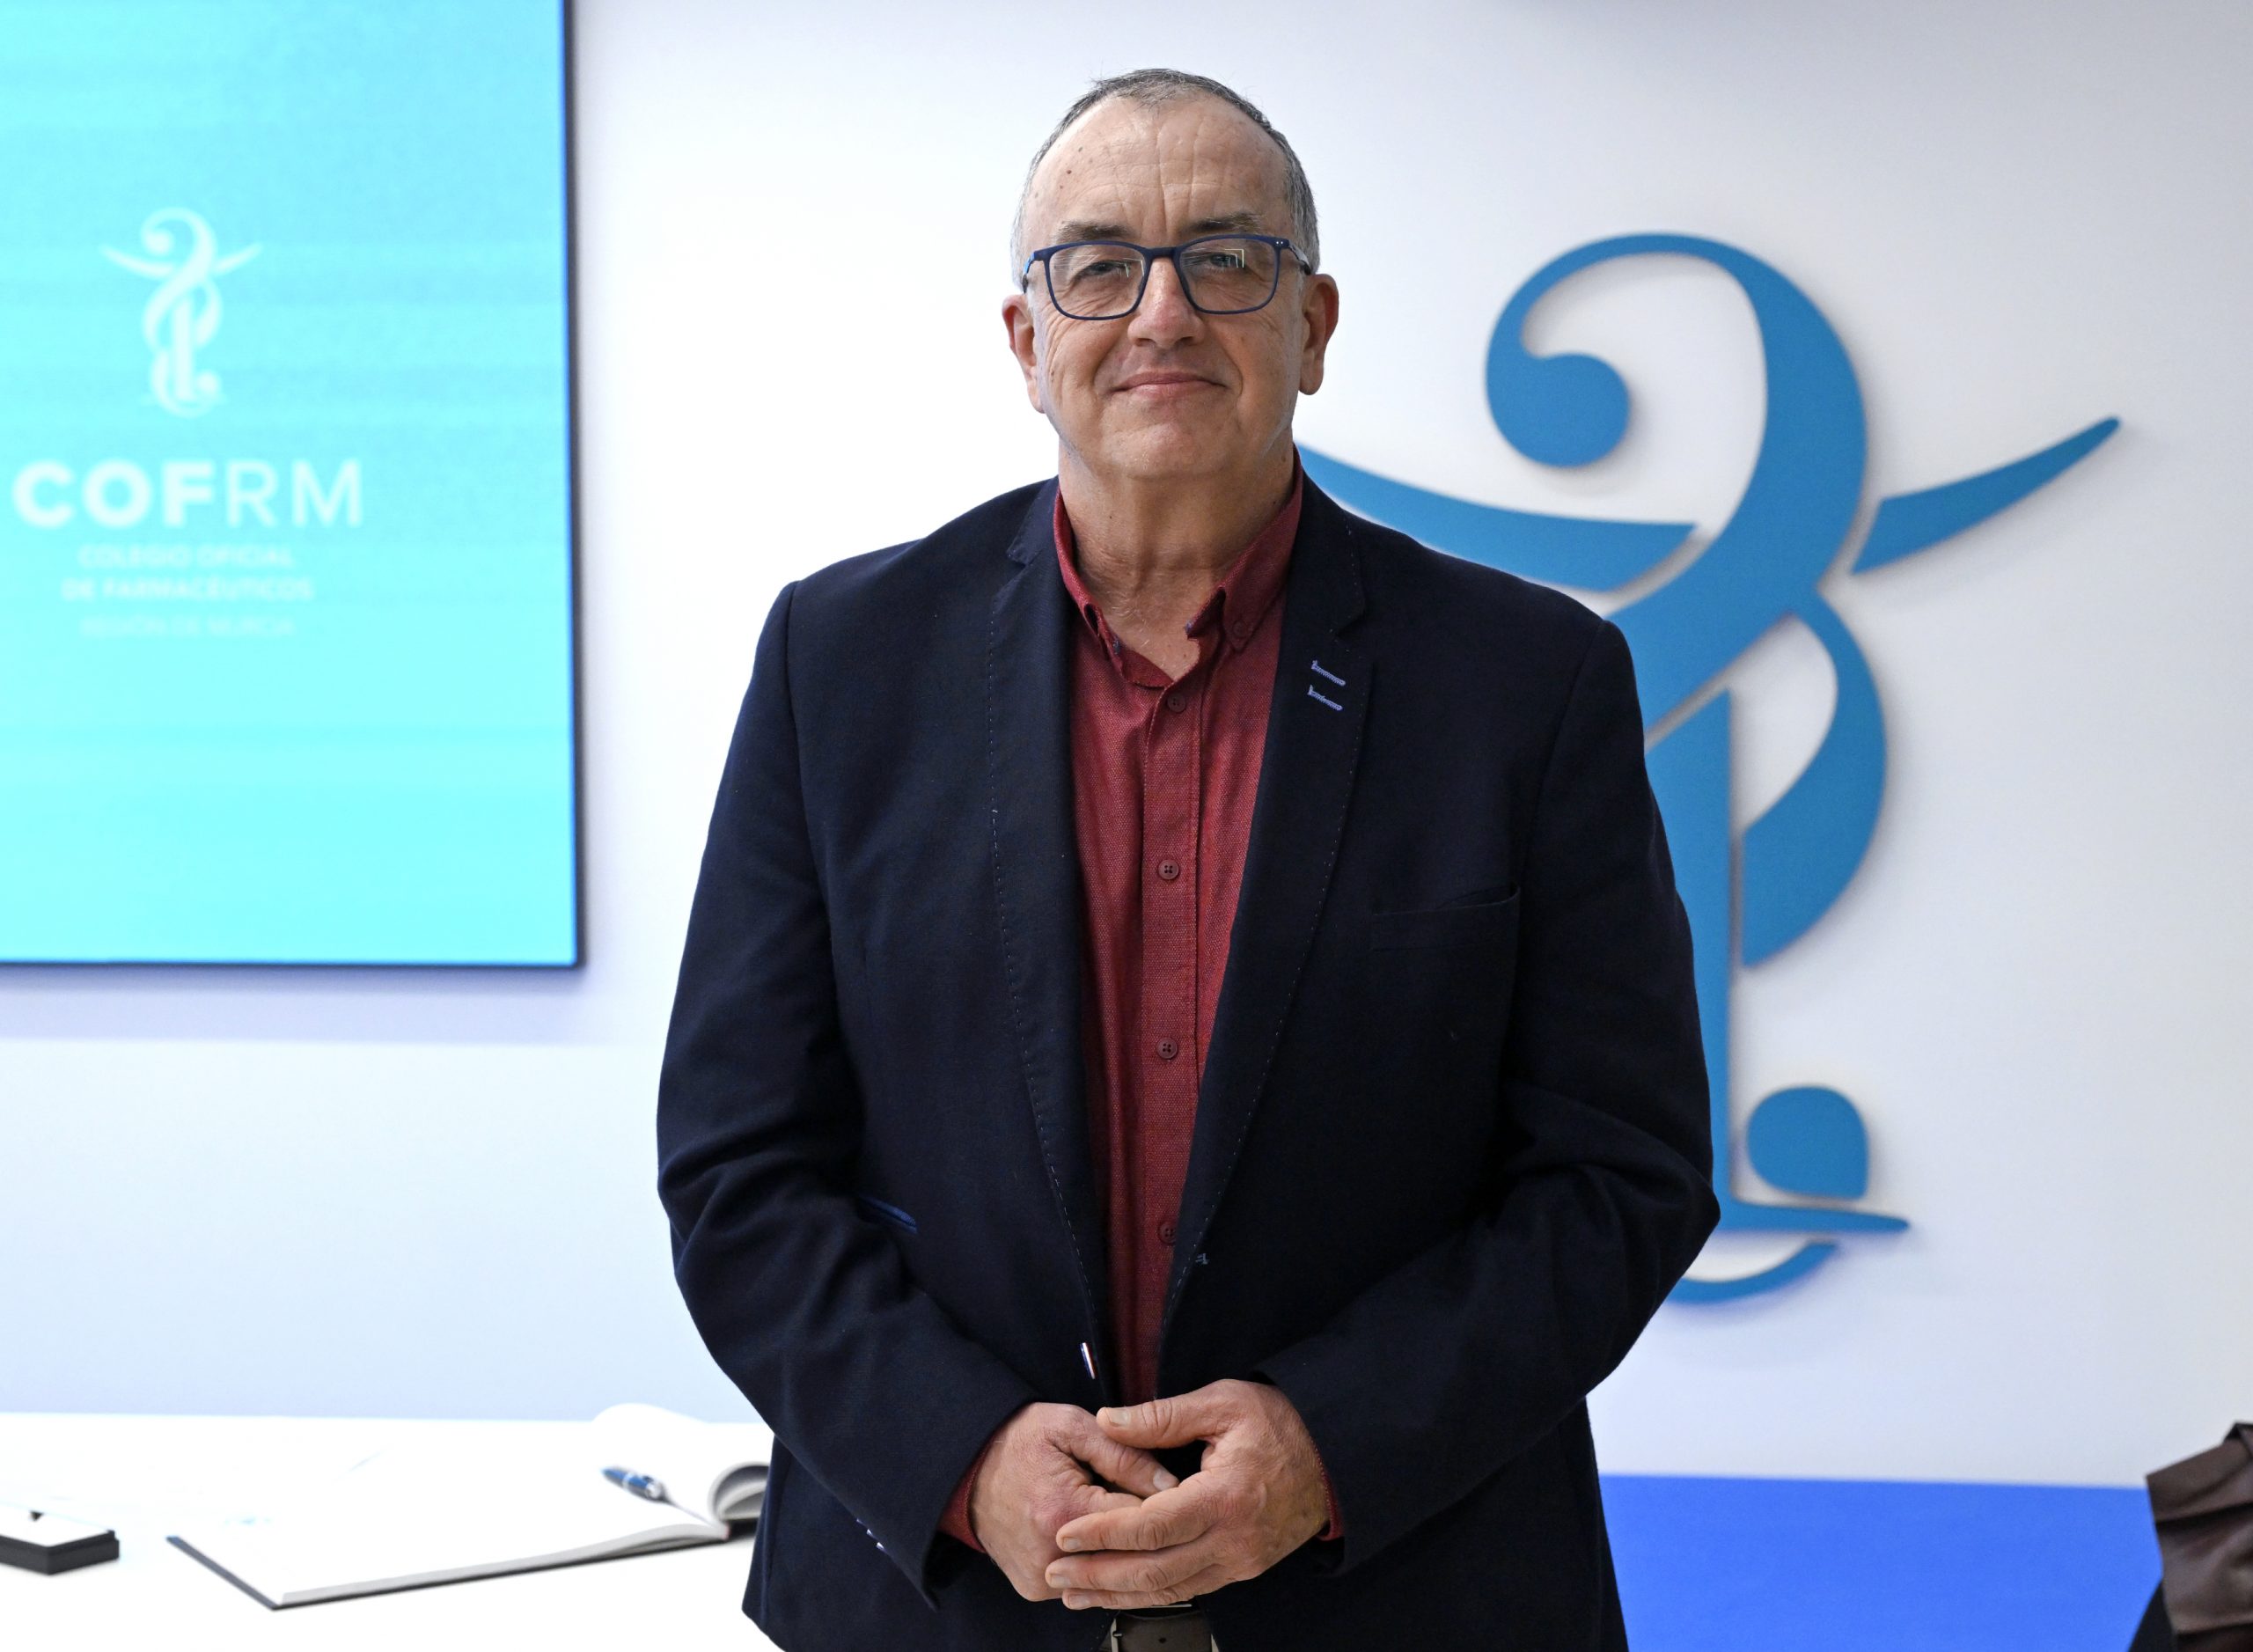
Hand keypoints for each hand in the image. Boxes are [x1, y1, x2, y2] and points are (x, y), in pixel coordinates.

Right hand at [969, 1402, 1178, 1602]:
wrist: (965, 1467)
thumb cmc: (1018, 1441)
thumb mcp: (1071, 1427)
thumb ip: (1124, 1454)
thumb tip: (1170, 1484)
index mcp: (1063, 1512)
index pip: (1142, 1519)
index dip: (1156, 1497)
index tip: (1152, 1480)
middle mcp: (1052, 1556)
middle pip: (1129, 1552)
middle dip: (1139, 1523)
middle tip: (1128, 1491)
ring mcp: (1043, 1579)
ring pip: (1112, 1570)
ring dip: (1118, 1544)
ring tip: (1103, 1508)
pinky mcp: (1036, 1589)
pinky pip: (1087, 1579)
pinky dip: (1095, 1557)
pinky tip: (1087, 1531)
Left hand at [1043, 1378, 1328, 1610]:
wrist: (1335, 1456)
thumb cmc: (1282, 1423)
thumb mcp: (1222, 1403)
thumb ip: (1162, 1415)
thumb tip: (1108, 1421)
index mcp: (1225, 1497)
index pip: (1152, 1526)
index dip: (1104, 1533)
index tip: (1067, 1534)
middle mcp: (1233, 1540)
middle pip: (1154, 1571)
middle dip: (1099, 1576)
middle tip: (1057, 1573)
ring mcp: (1241, 1560)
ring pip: (1170, 1589)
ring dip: (1119, 1594)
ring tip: (1076, 1592)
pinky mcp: (1244, 1567)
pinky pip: (1190, 1587)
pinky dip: (1151, 1592)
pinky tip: (1122, 1589)